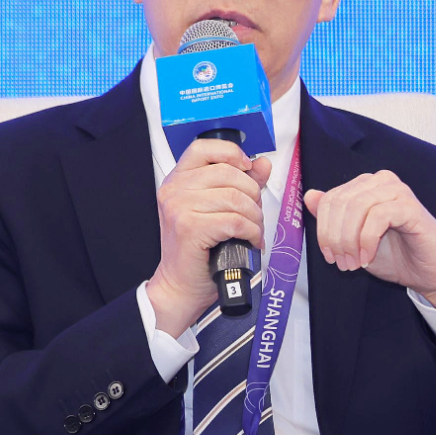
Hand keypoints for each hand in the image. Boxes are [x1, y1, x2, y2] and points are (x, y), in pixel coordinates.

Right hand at [147, 140, 272, 336]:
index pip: (204, 147)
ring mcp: (179, 208)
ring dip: (254, 217)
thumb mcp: (217, 210)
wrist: (181, 286)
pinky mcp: (189, 227)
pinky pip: (235, 220)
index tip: (247, 168)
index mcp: (178, 180)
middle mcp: (174, 190)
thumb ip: (239, 184)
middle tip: (254, 215)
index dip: (231, 153)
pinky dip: (251, 232)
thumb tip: (261, 163)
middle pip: (228, 173)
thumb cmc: (198, 252)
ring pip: (235, 198)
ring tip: (253, 231)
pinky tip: (250, 240)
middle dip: (252, 195)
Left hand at [304, 170, 435, 311]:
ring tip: (354, 263)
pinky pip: (377, 217)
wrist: (432, 274)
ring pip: (356, 208)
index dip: (323, 230)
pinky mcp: (410, 206)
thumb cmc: (396, 256)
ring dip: (349, 241)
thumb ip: (334, 218)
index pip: (329, 199)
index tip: (330, 257)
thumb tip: (309, 196)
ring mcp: (397, 191)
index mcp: (366, 186)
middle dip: (335, 238)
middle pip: (340, 202)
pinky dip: (367, 241)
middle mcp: (381, 182)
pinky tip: (368, 258)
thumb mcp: (354, 239)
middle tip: (342, 263)